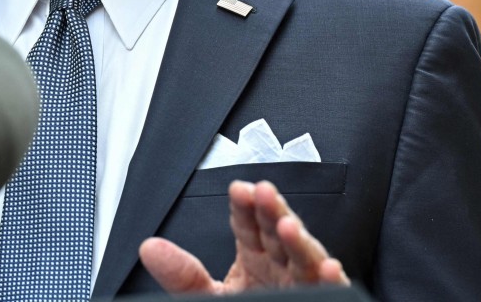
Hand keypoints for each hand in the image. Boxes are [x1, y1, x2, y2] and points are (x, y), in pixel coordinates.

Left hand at [139, 180, 348, 293]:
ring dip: (299, 240)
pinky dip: (331, 280)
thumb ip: (182, 275)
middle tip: (262, 191)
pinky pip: (329, 290)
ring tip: (287, 225)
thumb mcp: (208, 295)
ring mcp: (301, 283)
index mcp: (255, 258)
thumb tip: (149, 248)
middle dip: (270, 210)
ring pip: (303, 257)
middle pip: (275, 232)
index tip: (238, 189)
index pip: (247, 225)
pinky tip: (330, 268)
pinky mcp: (319, 298)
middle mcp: (280, 266)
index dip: (244, 206)